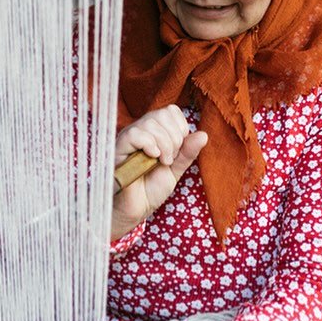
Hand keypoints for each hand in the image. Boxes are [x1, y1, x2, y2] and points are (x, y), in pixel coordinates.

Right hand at [112, 106, 206, 240]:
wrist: (136, 209)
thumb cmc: (151, 190)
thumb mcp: (176, 169)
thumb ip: (187, 152)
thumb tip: (203, 135)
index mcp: (154, 132)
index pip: (170, 111)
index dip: (180, 129)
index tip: (178, 151)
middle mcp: (140, 130)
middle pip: (162, 114)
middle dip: (174, 138)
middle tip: (169, 160)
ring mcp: (128, 137)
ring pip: (150, 123)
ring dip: (164, 145)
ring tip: (162, 163)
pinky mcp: (118, 148)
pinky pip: (135, 134)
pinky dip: (150, 145)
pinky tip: (153, 158)